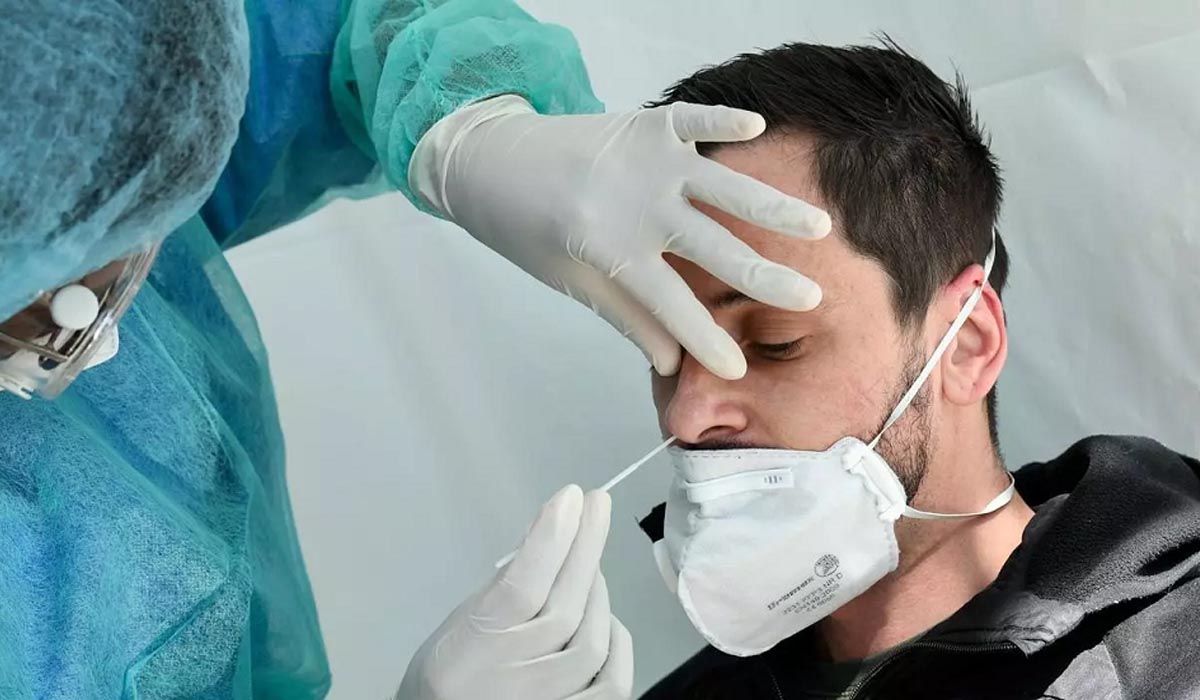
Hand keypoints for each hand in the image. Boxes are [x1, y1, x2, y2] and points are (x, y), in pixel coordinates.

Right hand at [396, 486, 631, 699]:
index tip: (571, 499)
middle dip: (584, 549)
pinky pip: (612, 684)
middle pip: (563, 610)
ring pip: (591, 643)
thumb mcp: (461, 622)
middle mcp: (503, 686)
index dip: (550, 540)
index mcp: (468, 653)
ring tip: (590, 571)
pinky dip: (618, 645)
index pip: (519, 588)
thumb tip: (549, 529)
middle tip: (597, 509)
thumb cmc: (452, 672)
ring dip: (598, 596)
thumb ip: (505, 583)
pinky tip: (608, 621)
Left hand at [410, 96, 830, 379]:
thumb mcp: (571, 280)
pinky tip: (758, 129)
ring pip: (721, 186)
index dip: (704, 339)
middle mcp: (634, 202)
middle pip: (713, 247)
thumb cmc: (526, 228)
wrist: (489, 160)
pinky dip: (725, 123)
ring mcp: (644, 159)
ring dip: (772, 206)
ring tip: (817, 225)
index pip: (670, 303)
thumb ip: (626, 314)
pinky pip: (694, 121)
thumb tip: (673, 361)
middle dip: (766, 275)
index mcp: (608, 246)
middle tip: (812, 295)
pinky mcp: (644, 124)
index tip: (738, 369)